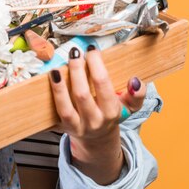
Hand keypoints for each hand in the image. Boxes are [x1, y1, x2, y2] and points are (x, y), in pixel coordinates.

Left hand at [49, 45, 146, 183]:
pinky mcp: (64, 127)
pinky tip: (51, 82)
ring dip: (59, 87)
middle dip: (77, 70)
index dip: (96, 65)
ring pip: (66, 108)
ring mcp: (78, 126)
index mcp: (111, 112)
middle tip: (74, 52)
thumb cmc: (111, 114)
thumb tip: (135, 81)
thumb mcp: (130, 106)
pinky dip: (53, 98)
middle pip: (82, 95)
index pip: (103, 84)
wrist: (97, 138)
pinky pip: (56, 114)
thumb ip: (137, 94)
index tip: (91, 50)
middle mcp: (94, 120)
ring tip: (56, 69)